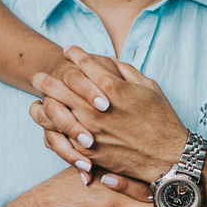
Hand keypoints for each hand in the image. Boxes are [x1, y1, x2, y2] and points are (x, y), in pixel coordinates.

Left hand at [30, 46, 186, 183]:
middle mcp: (95, 108)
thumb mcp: (148, 87)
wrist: (166, 157)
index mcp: (112, 88)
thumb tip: (109, 60)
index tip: (67, 50)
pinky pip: (61, 136)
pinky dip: (51, 126)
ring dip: (44, 100)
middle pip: (60, 85)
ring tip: (39, 98)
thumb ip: (125, 71)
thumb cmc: (161, 120)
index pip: (84, 63)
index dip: (73, 53)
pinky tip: (48, 120)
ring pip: (54, 111)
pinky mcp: (87, 150)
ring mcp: (88, 130)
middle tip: (41, 74)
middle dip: (48, 77)